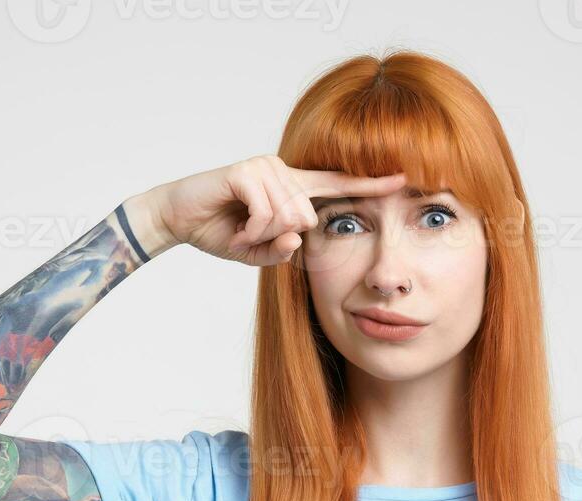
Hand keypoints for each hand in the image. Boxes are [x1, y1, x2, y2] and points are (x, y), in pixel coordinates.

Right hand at [151, 155, 406, 266]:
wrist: (178, 219)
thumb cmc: (221, 231)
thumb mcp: (259, 252)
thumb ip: (283, 251)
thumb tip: (297, 237)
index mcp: (293, 188)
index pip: (338, 184)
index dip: (370, 183)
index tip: (403, 179)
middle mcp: (284, 171)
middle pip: (309, 217)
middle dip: (278, 238)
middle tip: (250, 238)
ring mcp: (266, 167)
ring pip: (289, 216)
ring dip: (261, 235)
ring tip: (239, 231)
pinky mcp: (247, 170)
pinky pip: (267, 213)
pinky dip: (251, 230)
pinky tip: (234, 226)